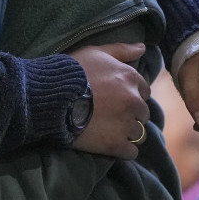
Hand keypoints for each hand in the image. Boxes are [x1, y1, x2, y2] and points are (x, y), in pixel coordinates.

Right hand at [69, 43, 151, 158]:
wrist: (54, 97)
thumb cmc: (73, 71)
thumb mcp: (96, 52)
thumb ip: (122, 50)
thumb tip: (143, 47)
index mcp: (131, 78)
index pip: (144, 91)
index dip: (131, 95)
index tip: (116, 98)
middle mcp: (134, 101)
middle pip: (143, 114)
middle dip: (131, 115)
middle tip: (111, 115)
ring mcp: (126, 125)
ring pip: (138, 134)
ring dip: (127, 133)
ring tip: (109, 131)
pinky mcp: (116, 145)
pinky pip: (131, 152)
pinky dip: (123, 150)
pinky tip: (110, 145)